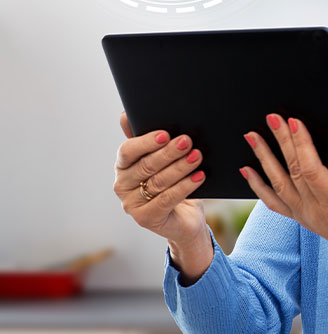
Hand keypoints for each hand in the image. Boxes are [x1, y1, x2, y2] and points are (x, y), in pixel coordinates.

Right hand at [113, 111, 208, 248]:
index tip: (164, 134)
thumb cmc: (172, 181)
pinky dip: (185, 186)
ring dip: (180, 167)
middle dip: (169, 152)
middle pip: (146, 166)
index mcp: (123, 165)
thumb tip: (126, 114)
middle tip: (187, 141)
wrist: (184, 217)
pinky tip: (199, 176)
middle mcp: (122, 185)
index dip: (145, 142)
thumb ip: (148, 138)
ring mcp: (132, 204)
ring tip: (197, 156)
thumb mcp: (162, 158)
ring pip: (159, 182)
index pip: (127, 151)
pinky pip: (167, 199)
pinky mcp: (146, 219)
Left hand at [240, 114, 327, 272]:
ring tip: (251, 135)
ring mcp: (305, 217)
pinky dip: (258, 186)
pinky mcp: (302, 219)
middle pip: (292, 171)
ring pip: (278, 184)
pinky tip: (247, 169)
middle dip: (281, 141)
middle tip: (271, 117)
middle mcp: (316, 213)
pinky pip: (274, 202)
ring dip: (264, 158)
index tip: (295, 122)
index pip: (312, 170)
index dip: (302, 146)